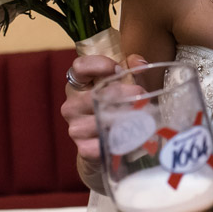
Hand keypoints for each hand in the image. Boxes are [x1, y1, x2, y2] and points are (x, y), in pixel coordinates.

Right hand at [61, 53, 149, 189]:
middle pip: (92, 95)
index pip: (78, 67)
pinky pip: (98, 145)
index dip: (97, 64)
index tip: (117, 68)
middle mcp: (72, 105)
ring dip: (122, 118)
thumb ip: (131, 68)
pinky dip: (116, 141)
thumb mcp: (124, 85)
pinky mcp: (83, 149)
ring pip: (97, 120)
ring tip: (140, 116)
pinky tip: (129, 136)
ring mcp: (75, 127)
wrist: (105, 146)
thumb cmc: (116, 108)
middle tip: (140, 94)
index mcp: (79, 85)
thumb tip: (140, 63)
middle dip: (120, 93)